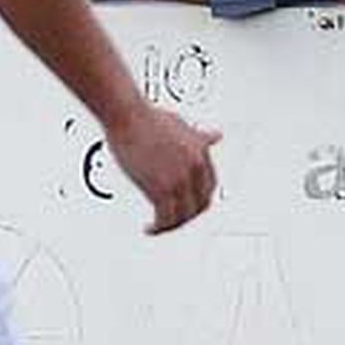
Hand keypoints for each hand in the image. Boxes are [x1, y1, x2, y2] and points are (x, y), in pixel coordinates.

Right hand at [106, 105, 221, 234]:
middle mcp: (194, 167)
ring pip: (184, 216)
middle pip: (200, 204)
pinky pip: (165, 219)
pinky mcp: (161, 189)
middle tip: (173, 219)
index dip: (199, 199)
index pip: (209, 186)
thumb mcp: (182, 125)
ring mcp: (179, 179)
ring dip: (172, 225)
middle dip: (187, 215)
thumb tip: (216, 136)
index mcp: (201, 153)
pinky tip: (149, 228)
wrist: (128, 116)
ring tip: (159, 226)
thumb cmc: (148, 117)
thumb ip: (198, 137)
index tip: (188, 204)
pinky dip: (158, 228)